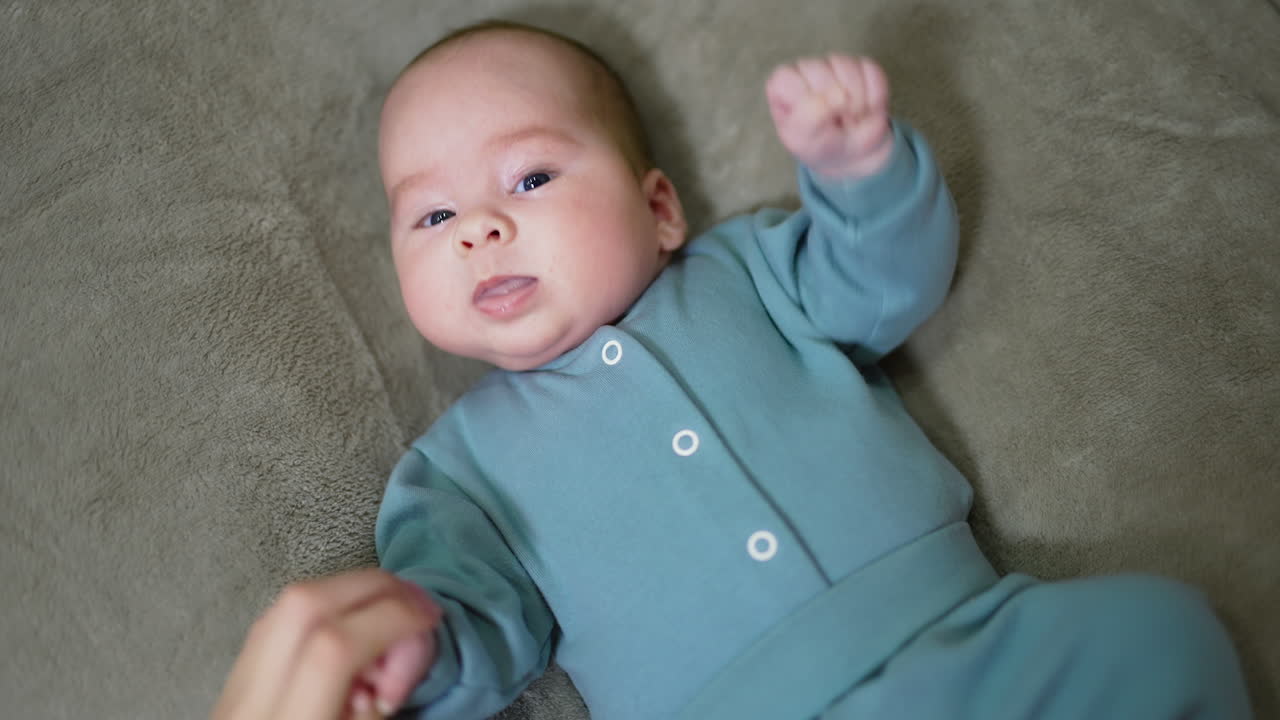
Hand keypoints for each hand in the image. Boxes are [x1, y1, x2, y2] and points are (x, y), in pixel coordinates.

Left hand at [212, 568, 441, 719]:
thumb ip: (380, 703)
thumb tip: (408, 642)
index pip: (333, 649)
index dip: (392, 618)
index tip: (429, 619)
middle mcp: (249, 709)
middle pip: (303, 607)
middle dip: (372, 587)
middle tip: (416, 603)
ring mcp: (232, 693)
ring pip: (285, 604)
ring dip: (350, 592)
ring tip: (392, 615)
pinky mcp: (234, 684)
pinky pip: (278, 622)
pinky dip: (326, 609)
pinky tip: (356, 628)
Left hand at [766, 54, 891, 178]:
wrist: (853, 154)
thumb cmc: (820, 145)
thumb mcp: (804, 140)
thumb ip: (810, 117)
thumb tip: (837, 94)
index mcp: (782, 84)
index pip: (786, 78)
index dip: (804, 103)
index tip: (811, 123)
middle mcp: (806, 68)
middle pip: (820, 72)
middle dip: (833, 106)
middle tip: (834, 124)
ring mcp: (835, 64)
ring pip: (848, 69)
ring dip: (856, 104)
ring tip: (850, 118)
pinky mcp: (863, 66)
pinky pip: (872, 74)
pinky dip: (873, 99)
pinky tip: (866, 110)